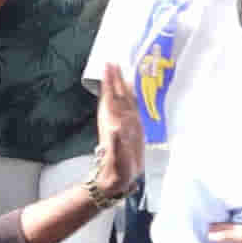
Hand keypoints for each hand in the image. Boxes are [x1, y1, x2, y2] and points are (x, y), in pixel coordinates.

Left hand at [92, 64, 141, 198]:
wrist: (116, 180)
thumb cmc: (116, 169)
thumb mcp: (117, 158)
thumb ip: (117, 144)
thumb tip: (117, 129)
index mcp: (114, 123)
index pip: (112, 98)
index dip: (111, 82)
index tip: (109, 66)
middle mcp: (118, 120)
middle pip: (117, 95)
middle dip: (115, 79)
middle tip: (113, 61)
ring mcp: (124, 124)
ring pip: (123, 100)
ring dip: (121, 86)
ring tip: (120, 71)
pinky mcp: (131, 130)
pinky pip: (131, 110)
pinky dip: (132, 99)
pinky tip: (132, 93)